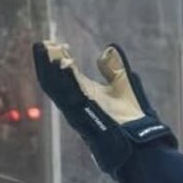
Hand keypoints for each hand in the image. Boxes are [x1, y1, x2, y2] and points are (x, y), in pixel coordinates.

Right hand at [32, 41, 176, 178]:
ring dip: (49, 68)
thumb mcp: (124, 84)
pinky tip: (63, 65)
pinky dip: (64, 81)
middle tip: (43, 44)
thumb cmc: (132, 116)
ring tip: (44, 49)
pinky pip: (69, 96)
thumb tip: (107, 50)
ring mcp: (77, 110)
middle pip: (55, 80)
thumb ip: (114, 68)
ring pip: (56, 87)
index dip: (60, 58)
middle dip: (47, 62)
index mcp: (84, 94)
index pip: (65, 74)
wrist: (139, 139)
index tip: (56, 43)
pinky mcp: (83, 116)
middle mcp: (76, 102)